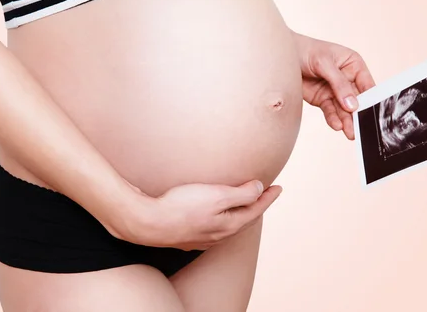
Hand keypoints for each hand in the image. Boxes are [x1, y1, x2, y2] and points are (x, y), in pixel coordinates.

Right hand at [110, 179, 281, 250]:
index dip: (268, 197)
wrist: (148, 223)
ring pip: (230, 225)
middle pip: (245, 219)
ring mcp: (204, 239)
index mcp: (229, 225)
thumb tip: (259, 189)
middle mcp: (219, 235)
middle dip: (258, 206)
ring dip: (242, 213)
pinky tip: (218, 216)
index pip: (256, 209)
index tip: (279, 187)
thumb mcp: (216, 196)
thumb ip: (241, 194)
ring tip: (246, 203)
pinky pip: (216, 228)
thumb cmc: (181, 206)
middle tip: (267, 194)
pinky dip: (225, 219)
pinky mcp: (190, 237)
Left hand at [292, 31, 375, 139]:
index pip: (366, 84)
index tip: (372, 113)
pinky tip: (337, 126)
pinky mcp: (322, 99)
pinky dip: (334, 119)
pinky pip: (330, 111)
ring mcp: (335, 90)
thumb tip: (352, 105)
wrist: (282, 57)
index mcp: (353, 64)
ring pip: (344, 109)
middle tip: (361, 128)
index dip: (371, 98)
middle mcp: (347, 78)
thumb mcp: (324, 63)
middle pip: (356, 99)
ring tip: (351, 133)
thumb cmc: (305, 50)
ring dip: (347, 121)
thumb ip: (339, 84)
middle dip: (359, 114)